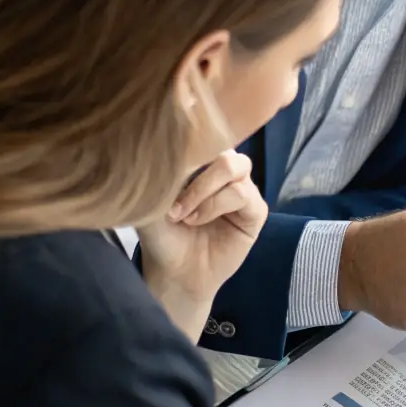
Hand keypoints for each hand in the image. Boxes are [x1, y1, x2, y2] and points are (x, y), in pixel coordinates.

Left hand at [138, 150, 267, 338]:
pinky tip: (197, 220)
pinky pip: (243, 194)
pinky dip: (216, 205)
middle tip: (174, 202)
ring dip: (204, 191)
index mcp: (201, 161)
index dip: (191, 140)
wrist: (174, 273)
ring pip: (234, 167)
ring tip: (184, 214)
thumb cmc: (161, 235)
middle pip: (224, 146)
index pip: (206, 133)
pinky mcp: (255, 210)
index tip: (169, 156)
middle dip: (197, 172)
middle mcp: (224, 170)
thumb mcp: (150, 201)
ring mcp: (242, 188)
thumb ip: (158, 173)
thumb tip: (157, 145)